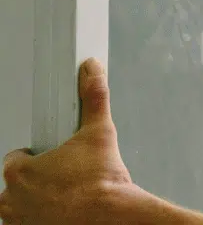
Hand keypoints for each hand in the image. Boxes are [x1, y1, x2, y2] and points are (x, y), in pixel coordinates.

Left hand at [0, 60, 138, 223]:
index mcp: (19, 172)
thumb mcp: (100, 132)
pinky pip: (29, 224)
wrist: (112, 217)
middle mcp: (11, 200)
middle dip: (36, 181)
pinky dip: (42, 219)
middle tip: (65, 179)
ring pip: (20, 206)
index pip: (16, 158)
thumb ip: (94, 98)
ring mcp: (19, 222)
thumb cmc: (101, 184)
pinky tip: (65, 214)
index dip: (36, 157)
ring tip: (67, 197)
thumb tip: (92, 71)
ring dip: (36, 202)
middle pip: (17, 184)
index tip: (55, 159)